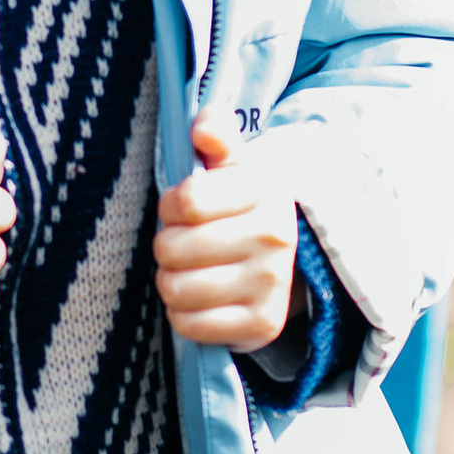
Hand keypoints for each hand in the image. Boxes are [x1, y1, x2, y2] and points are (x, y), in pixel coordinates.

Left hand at [154, 109, 299, 352]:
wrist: (286, 262)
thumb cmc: (240, 206)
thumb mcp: (232, 164)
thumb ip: (215, 132)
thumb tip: (203, 127)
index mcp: (264, 191)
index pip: (186, 201)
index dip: (169, 206)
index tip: (180, 209)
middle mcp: (274, 237)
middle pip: (171, 248)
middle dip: (167, 245)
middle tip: (184, 245)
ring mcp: (271, 284)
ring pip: (174, 288)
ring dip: (171, 281)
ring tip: (190, 271)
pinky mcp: (262, 326)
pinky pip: (187, 324)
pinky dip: (183, 314)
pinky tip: (200, 300)